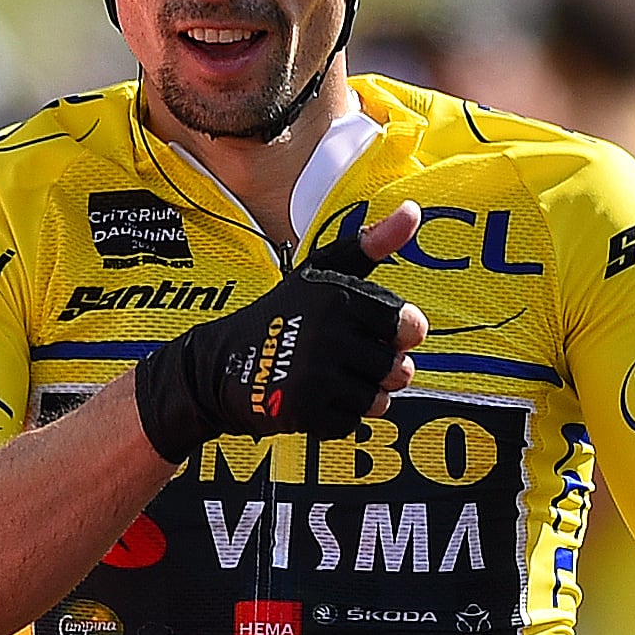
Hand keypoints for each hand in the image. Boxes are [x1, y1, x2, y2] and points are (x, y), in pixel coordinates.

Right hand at [129, 200, 426, 461]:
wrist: (221, 364)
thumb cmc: (283, 313)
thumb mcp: (323, 271)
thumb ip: (371, 243)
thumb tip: (413, 210)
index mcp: (339, 297)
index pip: (409, 327)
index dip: (396, 333)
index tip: (371, 329)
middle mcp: (328, 335)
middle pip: (398, 368)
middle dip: (380, 368)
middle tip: (346, 356)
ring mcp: (316, 376)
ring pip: (378, 399)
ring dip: (360, 393)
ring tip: (330, 375)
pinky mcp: (305, 411)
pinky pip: (351, 423)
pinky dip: (337, 416)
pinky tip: (313, 395)